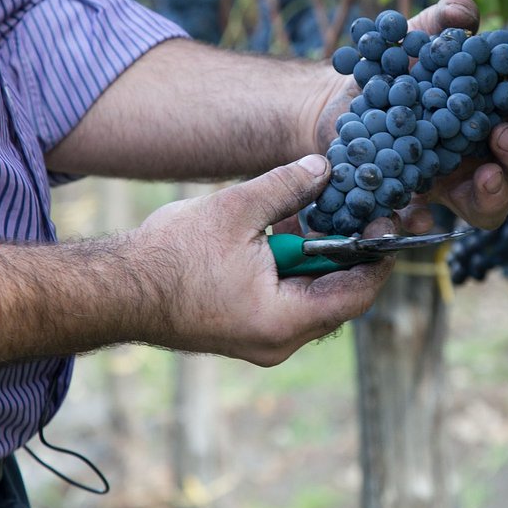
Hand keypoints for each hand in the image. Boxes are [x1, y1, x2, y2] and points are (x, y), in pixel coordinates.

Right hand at [129, 155, 391, 365]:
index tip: (391, 222)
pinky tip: (291, 229)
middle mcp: (278, 341)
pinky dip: (296, 269)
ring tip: (328, 211)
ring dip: (320, 256)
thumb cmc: (170, 255)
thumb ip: (287, 187)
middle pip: (338, 296)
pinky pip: (288, 300)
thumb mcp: (236, 209)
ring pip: (312, 297)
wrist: (116, 291)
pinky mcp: (246, 330)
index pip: (356, 294)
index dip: (379, 257)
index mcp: (283, 320)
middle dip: (351, 251)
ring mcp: (261, 340)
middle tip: (366, 210)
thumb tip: (325, 167)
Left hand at [308, 0, 507, 233]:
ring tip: (484, 174)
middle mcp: (481, 155)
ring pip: (488, 209)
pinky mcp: (410, 202)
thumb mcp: (413, 37)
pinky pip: (424, 224)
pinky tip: (415, 214)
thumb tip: (464, 14)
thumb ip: (440, 21)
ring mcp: (449, 185)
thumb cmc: (391, 69)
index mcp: (495, 114)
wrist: (335, 102)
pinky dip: (422, 221)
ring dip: (495, 195)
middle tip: (504, 134)